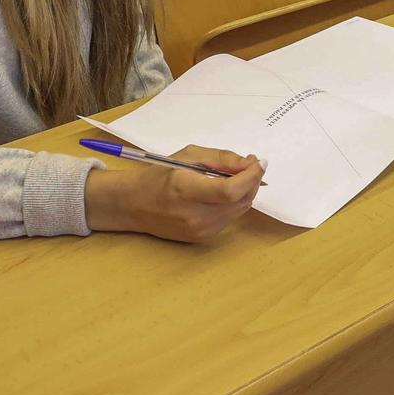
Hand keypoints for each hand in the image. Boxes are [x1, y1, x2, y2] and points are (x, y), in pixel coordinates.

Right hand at [82, 145, 263, 241]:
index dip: (250, 176)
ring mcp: (200, 230)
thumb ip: (221, 158)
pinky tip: (225, 192)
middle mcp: (194, 215)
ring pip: (239, 210)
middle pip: (239, 201)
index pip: (229, 190)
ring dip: (246, 192)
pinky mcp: (203, 238)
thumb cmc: (160, 175)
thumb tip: (249, 163)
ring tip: (238, 176)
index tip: (258, 162)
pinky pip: (230, 218)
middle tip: (251, 165)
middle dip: (252, 181)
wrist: (135, 205)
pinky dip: (235, 203)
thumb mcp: (188, 156)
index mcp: (186, 190)